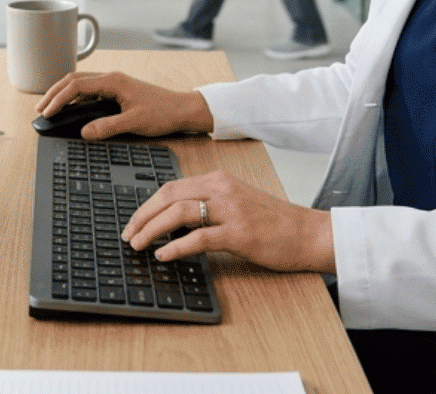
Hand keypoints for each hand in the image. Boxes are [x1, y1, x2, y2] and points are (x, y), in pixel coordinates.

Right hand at [34, 71, 214, 139]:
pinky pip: (90, 91)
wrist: (182, 109)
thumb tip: (84, 132)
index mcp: (113, 81)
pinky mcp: (117, 91)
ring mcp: (114, 84)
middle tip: (40, 109)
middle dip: (54, 93)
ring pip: (80, 84)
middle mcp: (111, 78)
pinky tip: (71, 109)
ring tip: (50, 108)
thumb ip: (107, 127)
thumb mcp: (134, 122)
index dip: (58, 99)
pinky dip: (76, 98)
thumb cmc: (163, 112)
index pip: (76, 86)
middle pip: (73, 80)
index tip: (47, 113)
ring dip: (64, 94)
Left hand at [122, 170, 336, 273]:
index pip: (171, 187)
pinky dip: (176, 246)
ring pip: (178, 212)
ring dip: (152, 230)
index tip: (133, 222)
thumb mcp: (236, 202)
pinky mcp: (239, 233)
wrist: (308, 233)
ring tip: (138, 244)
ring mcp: (231, 210)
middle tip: (127, 234)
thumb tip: (172, 220)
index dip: (147, 205)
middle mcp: (222, 189)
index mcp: (218, 180)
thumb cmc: (274, 223)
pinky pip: (199, 237)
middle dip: (142, 216)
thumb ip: (208, 205)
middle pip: (168, 196)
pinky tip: (164, 255)